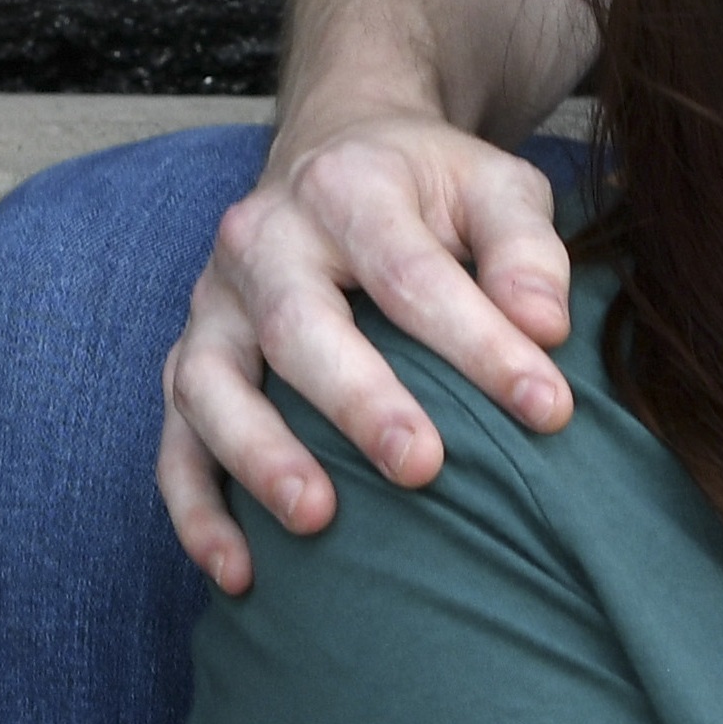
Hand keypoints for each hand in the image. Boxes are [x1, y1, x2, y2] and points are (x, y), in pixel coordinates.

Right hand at [156, 101, 576, 594]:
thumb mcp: (493, 187)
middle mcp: (262, 239)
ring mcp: (213, 303)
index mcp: (346, 187)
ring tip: (316, 519)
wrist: (329, 151)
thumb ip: (525, 250)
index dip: (479, 343)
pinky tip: (238, 572)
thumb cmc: (428, 189)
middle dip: (358, 400)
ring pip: (210, 383)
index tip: (548, 408)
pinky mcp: (186, 358)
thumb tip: (546, 328)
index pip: (410, 272)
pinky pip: (173, 438)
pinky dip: (196, 508)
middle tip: (423, 467)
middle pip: (297, 324)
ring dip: (258, 455)